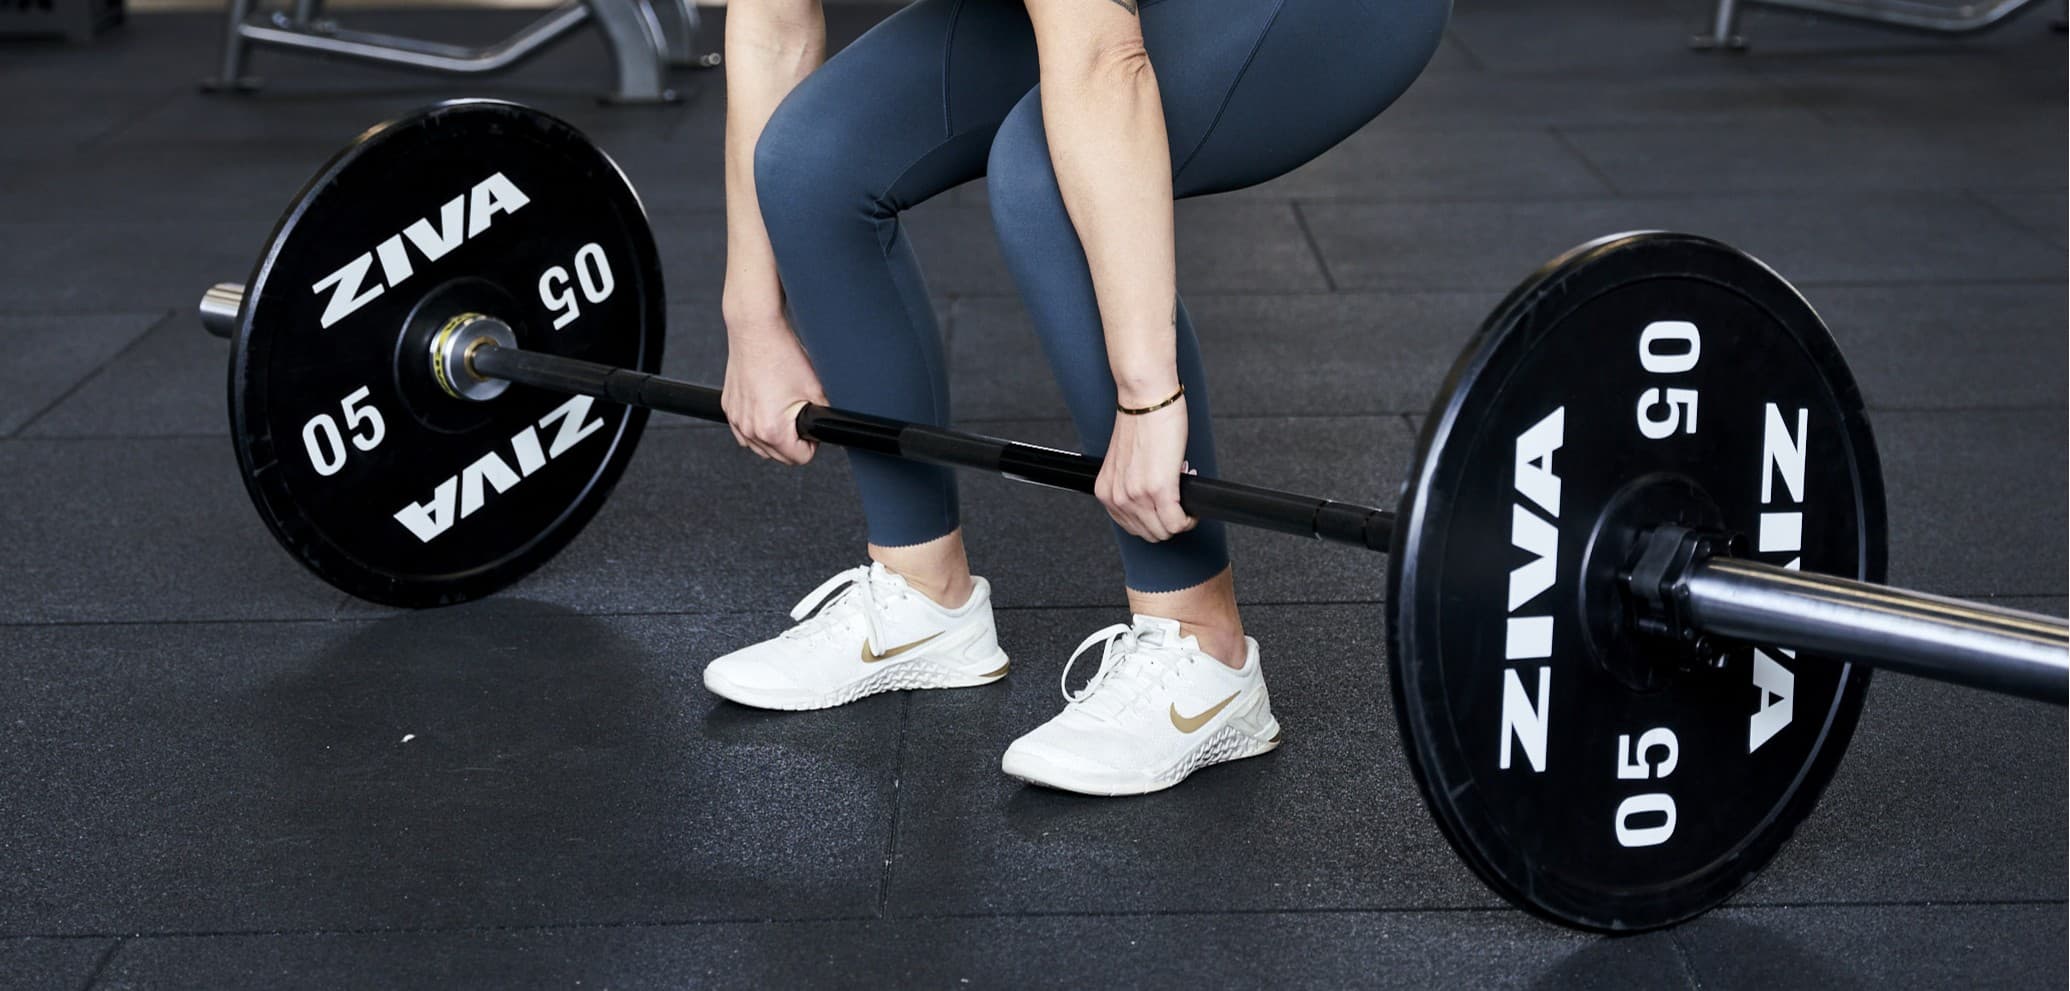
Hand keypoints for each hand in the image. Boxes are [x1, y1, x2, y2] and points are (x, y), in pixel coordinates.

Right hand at [720, 311, 826, 465]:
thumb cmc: (781, 354)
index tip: (810, 424)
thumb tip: (832, 428)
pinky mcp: (729, 409)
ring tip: (783, 410)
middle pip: (781, 457)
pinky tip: (768, 408)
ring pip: (761, 448)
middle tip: (799, 414)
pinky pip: (746, 433)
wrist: (756, 331)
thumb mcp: (815, 389)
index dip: (811, 442)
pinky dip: (758, 427)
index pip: (801, 458)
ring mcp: (737, 420)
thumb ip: (826, 416)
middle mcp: (749, 429)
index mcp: (772, 430)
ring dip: (775, 437)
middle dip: (793, 441)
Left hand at [1095, 396, 1196, 542]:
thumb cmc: (1141, 423)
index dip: (1154, 519)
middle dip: (1169, 521)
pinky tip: (1191, 506)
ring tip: (1184, 498)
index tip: (1165, 508)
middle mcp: (1118, 497)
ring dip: (1180, 520)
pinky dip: (1189, 519)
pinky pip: (1177, 523)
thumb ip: (1131, 487)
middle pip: (1150, 534)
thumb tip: (1153, 503)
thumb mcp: (1126, 464)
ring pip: (1165, 532)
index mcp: (1107, 491)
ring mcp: (1136, 496)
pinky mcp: (1159, 490)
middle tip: (1178, 502)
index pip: (1132, 527)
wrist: (1147, 401)